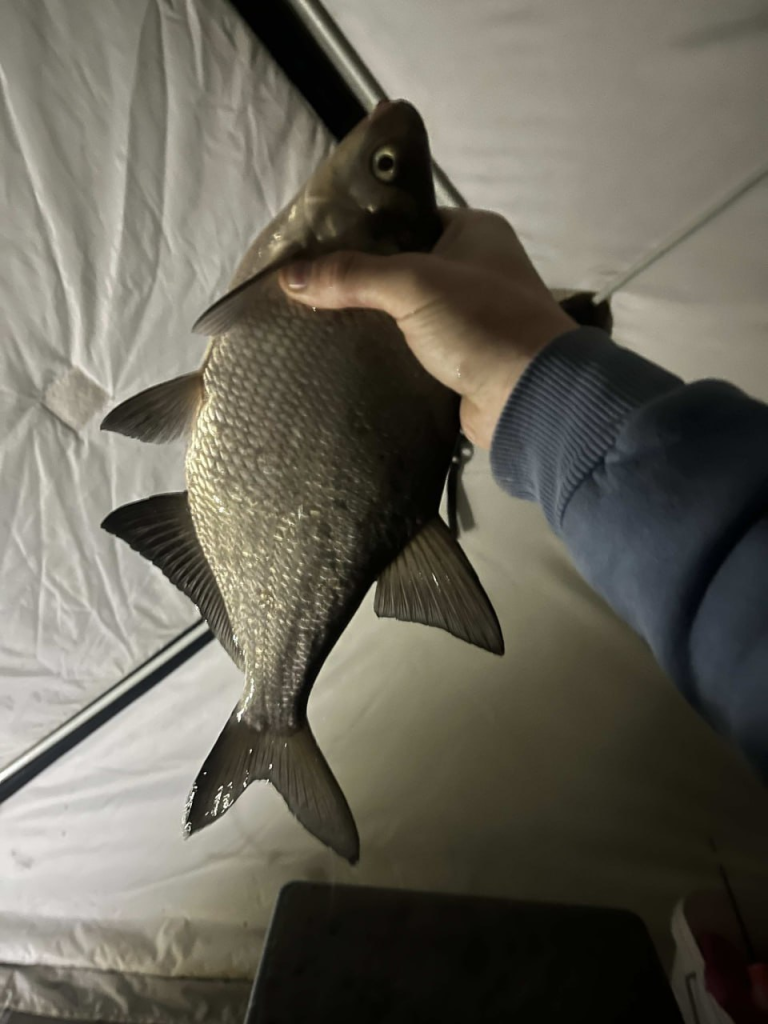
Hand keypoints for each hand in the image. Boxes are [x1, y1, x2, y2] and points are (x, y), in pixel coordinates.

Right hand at [279, 209, 574, 447]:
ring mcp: (468, 316)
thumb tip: (287, 276)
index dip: (361, 229)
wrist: (530, 397)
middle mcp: (474, 268)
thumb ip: (352, 275)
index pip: (406, 218)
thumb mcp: (412, 284)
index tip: (314, 244)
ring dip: (368, 319)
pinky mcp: (459, 358)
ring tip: (313, 320)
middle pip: (400, 266)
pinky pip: (411, 347)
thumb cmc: (481, 321)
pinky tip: (343, 353)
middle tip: (306, 286)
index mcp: (473, 231)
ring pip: (403, 310)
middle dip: (357, 279)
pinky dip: (384, 350)